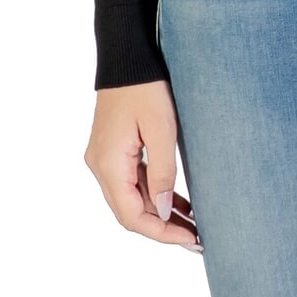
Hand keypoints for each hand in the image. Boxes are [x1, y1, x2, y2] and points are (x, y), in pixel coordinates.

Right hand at [84, 80, 202, 251]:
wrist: (128, 57)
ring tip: (193, 224)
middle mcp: (100, 166)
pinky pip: (133, 181)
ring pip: (132, 198)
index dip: (161, 232)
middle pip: (130, 211)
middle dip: (163, 227)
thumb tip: (161, 211)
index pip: (131, 216)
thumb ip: (162, 172)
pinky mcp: (114, 151)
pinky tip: (178, 203)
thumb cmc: (145, 86)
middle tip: (196, 238)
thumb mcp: (162, 129)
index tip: (190, 239)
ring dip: (160, 212)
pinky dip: (154, 193)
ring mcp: (105, 158)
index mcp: (108, 164)